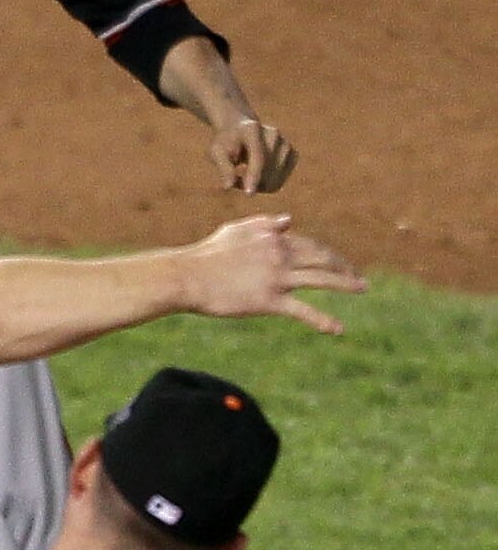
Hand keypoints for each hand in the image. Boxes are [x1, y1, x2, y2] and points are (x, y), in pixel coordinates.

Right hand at [181, 214, 362, 331]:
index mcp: (275, 237)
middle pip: (323, 258)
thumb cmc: (206, 253)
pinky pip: (304, 310)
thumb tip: (290, 220)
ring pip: (322, 279)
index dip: (326, 253)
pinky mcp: (270, 300)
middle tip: (357, 276)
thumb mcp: (236, 230)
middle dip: (344, 266)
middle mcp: (282, 254)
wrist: (187, 276)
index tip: (335, 261)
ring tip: (362, 288)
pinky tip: (339, 329)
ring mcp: (278, 278)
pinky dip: (323, 321)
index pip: (309, 243)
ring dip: (346, 283)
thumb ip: (264, 223)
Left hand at [207, 118, 296, 194]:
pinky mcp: (292, 154)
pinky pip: (280, 181)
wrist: (241, 130)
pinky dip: (267, 185)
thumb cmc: (226, 143)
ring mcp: (285, 144)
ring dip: (257, 185)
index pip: (258, 157)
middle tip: (233, 178)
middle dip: (249, 182)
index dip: (254, 176)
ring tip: (243, 174)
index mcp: (252, 130)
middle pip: (268, 171)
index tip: (249, 194)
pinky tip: (256, 177)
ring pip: (274, 179)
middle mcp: (273, 134)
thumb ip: (224, 168)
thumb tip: (228, 187)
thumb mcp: (217, 153)